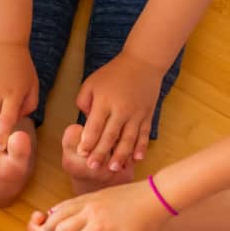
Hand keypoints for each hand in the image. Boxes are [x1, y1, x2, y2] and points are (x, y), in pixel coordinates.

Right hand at [37, 180, 169, 230]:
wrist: (156, 195)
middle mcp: (91, 212)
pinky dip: (58, 210)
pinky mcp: (93, 194)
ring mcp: (90, 200)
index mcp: (100, 227)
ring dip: (50, 224)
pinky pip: (69, 202)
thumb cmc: (147, 222)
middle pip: (61, 228)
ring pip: (61, 212)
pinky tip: (54, 215)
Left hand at [74, 52, 162, 171]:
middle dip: (101, 153)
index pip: (94, 126)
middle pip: (110, 136)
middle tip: (93, 167)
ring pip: (128, 138)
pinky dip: (141, 147)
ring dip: (121, 155)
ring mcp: (136, 113)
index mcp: (105, 101)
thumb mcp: (92, 83)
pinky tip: (136, 159)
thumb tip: (85, 123)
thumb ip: (84, 102)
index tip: (82, 154)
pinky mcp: (147, 115)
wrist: (143, 62)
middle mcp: (121, 109)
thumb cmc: (113, 73)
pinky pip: (144, 134)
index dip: (88, 141)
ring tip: (114, 168)